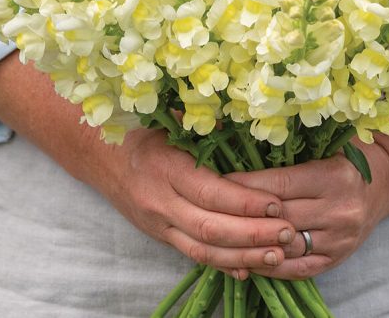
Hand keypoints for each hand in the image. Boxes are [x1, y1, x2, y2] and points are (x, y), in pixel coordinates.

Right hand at [96, 127, 299, 275]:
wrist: (99, 156)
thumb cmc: (143, 132)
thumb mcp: (173, 121)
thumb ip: (208, 127)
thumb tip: (250, 127)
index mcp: (166, 168)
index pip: (211, 193)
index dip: (246, 202)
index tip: (278, 204)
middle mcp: (161, 202)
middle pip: (211, 228)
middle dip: (253, 234)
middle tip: (289, 233)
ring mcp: (159, 224)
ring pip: (204, 250)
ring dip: (243, 255)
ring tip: (278, 254)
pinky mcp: (161, 236)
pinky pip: (193, 255)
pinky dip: (223, 265)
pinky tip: (249, 267)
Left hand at [227, 85, 388, 279]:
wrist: (381, 186)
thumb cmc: (341, 159)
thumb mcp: (324, 144)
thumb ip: (291, 141)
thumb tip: (242, 124)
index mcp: (334, 176)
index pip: (279, 185)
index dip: (244, 184)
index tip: (214, 180)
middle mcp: (339, 210)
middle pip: (278, 217)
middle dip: (240, 213)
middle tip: (207, 207)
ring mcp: (338, 240)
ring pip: (283, 246)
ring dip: (250, 243)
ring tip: (219, 234)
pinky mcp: (335, 260)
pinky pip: (294, 269)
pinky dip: (267, 265)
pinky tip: (244, 256)